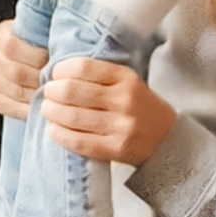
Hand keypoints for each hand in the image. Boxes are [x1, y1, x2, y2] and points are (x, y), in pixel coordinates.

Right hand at [0, 18, 48, 120]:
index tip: (54, 65)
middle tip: (55, 86)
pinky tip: (37, 109)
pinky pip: (5, 105)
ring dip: (34, 96)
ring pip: (12, 90)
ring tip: (50, 97)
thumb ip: (47, 42)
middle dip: (38, 80)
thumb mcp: (44, 38)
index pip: (13, 46)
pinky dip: (24, 110)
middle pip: (14, 71)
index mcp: (2, 32)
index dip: (36, 58)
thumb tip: (57, 54)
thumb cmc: (42, 48)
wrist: (31, 62)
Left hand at [41, 58, 176, 165]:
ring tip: (47, 110)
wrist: (167, 140)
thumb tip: (57, 75)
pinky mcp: (116, 149)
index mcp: (126, 78)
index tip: (54, 74)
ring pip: (72, 116)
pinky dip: (59, 134)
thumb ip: (99, 77)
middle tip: (47, 93)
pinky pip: (78, 141)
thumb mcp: (128, 83)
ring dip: (51, 112)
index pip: (82, 67)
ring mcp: (121, 126)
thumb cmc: (140, 108)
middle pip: (72, 91)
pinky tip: (54, 129)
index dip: (60, 70)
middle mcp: (124, 100)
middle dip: (51, 91)